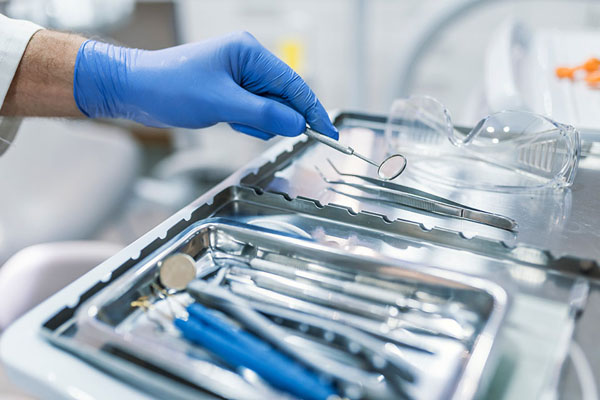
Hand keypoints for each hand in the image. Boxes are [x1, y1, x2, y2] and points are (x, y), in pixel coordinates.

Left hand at [73, 31, 337, 139]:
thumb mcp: (221, 102)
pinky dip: (248, 121)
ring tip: (231, 120)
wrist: (135, 90)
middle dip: (281, 118)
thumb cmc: (171, 87)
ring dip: (259, 121)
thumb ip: (263, 113)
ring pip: (269, 106)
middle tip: (267, 131)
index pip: (293, 84)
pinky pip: (254, 111)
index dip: (313, 110)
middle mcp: (248, 61)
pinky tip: (229, 121)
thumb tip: (298, 124)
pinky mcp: (230, 90)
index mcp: (249, 53)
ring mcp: (239, 76)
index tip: (329, 131)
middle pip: (284, 95)